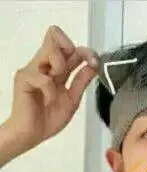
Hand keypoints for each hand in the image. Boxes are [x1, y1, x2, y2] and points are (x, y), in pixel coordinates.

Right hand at [6, 25, 98, 151]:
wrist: (33, 134)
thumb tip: (94, 66)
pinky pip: (44, 77)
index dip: (85, 50)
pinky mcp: (24, 79)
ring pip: (50, 50)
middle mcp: (44, 65)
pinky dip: (51, 91)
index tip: (95, 62)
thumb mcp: (73, 99)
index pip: (69, 45)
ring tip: (58, 86)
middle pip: (55, 35)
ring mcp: (33, 70)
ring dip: (60, 66)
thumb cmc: (49, 118)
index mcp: (56, 69)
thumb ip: (82, 81)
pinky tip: (48, 101)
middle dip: (72, 50)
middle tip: (75, 69)